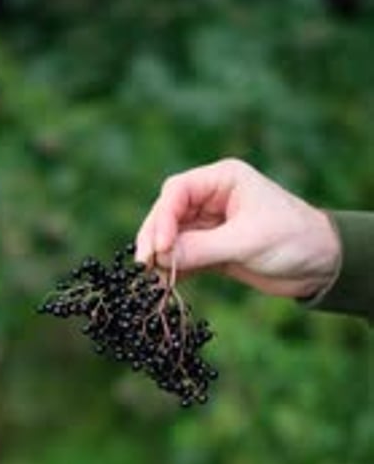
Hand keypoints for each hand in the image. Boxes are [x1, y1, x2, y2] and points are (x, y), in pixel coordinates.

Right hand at [135, 158, 340, 298]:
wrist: (319, 265)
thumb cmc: (292, 239)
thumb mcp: (246, 241)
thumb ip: (202, 248)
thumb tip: (161, 258)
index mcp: (223, 179)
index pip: (178, 191)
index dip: (162, 218)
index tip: (158, 247)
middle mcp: (212, 198)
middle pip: (168, 213)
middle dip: (154, 238)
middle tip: (144, 264)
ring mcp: (210, 225)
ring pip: (172, 237)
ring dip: (160, 257)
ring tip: (150, 279)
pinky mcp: (212, 250)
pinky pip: (183, 257)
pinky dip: (172, 269)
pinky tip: (163, 284)